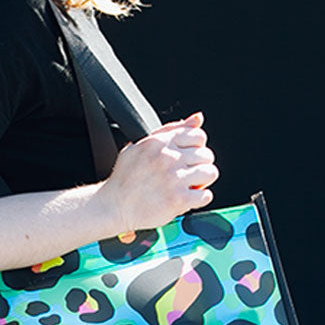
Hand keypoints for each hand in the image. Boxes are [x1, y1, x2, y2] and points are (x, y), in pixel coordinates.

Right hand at [99, 111, 218, 232]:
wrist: (113, 206)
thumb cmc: (125, 178)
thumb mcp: (141, 145)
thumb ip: (171, 129)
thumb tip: (197, 118)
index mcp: (159, 142)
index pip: (198, 135)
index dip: (197, 147)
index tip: (189, 157)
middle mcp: (168, 158)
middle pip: (206, 154)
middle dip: (200, 165)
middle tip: (187, 174)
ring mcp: (174, 179)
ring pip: (210, 173)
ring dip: (202, 181)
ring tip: (189, 185)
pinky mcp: (178, 200)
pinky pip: (206, 195)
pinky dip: (199, 198)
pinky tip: (187, 198)